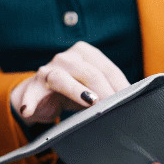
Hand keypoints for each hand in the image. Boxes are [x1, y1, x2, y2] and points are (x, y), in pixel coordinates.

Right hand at [11, 41, 130, 124]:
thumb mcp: (92, 87)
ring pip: (62, 79)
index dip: (120, 86)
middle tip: (116, 109)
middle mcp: (66, 58)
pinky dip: (29, 102)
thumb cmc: (73, 91)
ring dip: (75, 91)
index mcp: (85, 53)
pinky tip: (28, 110)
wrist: (38, 95)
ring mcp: (48, 71)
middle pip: (89, 73)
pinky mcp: (33, 87)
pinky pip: (32, 95)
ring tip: (89, 103)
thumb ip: (109, 90)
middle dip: (104, 92)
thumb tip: (135, 102)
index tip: (131, 102)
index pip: (107, 69)